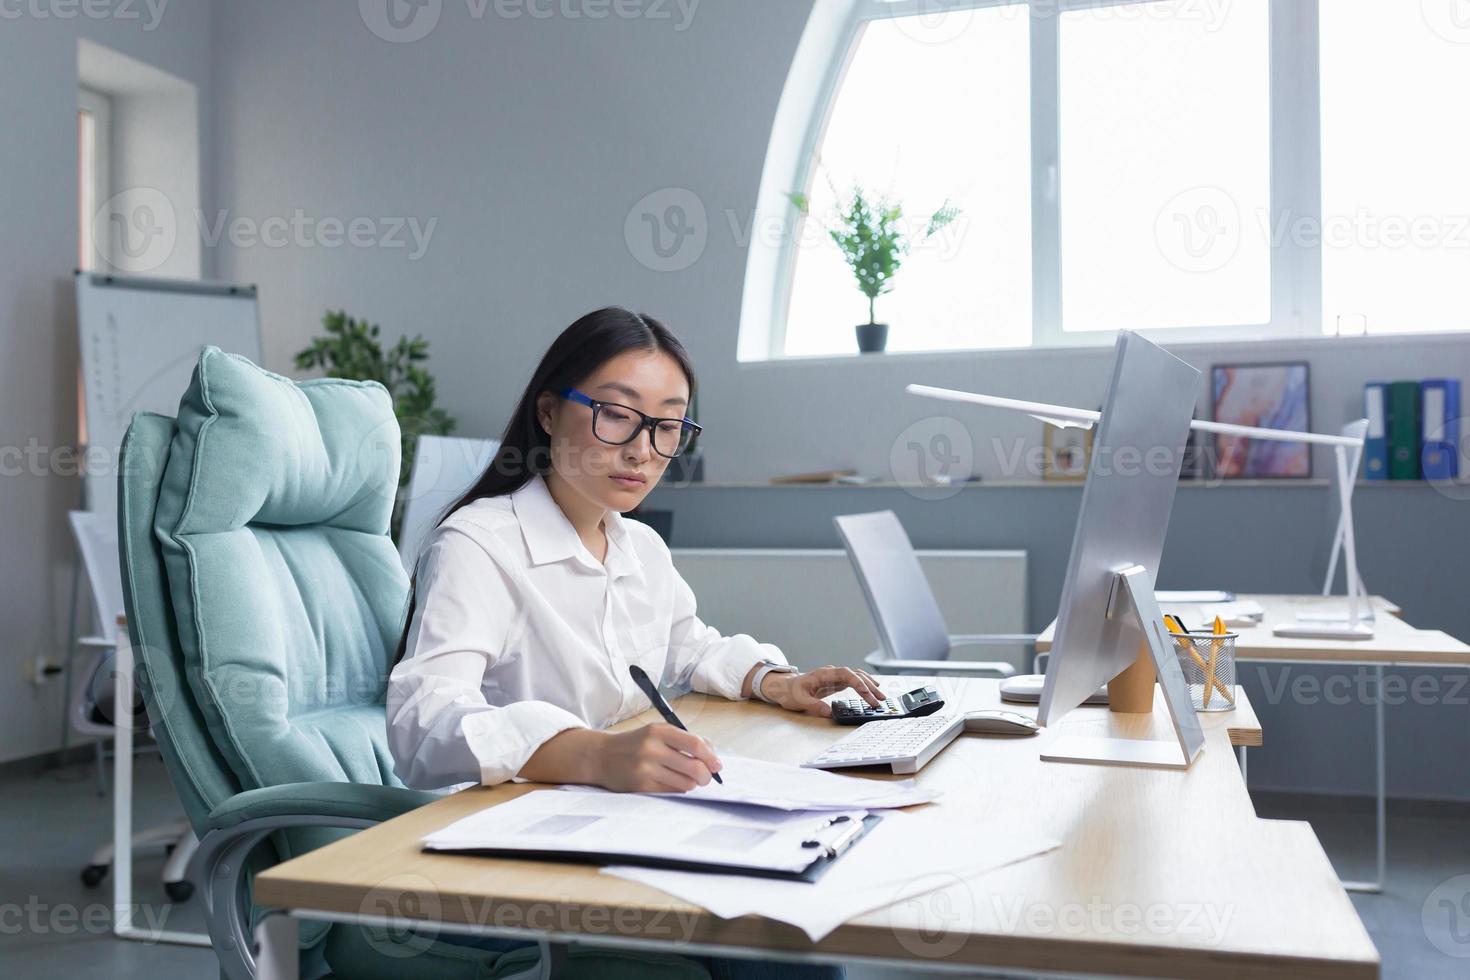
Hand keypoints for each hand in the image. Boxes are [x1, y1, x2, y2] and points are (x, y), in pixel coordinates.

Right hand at [591, 722, 722, 792]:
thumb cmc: (636, 744)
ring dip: (692, 784)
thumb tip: (713, 754)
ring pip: (685, 784)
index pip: (695, 744)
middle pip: (694, 767)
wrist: (601, 756)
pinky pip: (672, 792)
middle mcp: (652, 749)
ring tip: (686, 779)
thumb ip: (685, 739)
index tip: (717, 765)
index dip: (711, 757)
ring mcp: (645, 769)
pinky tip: (672, 783)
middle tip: (706, 777)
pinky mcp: (641, 786)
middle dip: (706, 776)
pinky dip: (678, 789)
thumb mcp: (657, 732)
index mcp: (658, 731)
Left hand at [759, 666, 886, 717]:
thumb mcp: (799, 700)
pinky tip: (872, 690)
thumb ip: (814, 705)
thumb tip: (828, 712)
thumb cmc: (791, 692)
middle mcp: (832, 673)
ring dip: (869, 685)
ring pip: (857, 677)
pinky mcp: (836, 683)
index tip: (867, 693)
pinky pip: (854, 681)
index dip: (858, 682)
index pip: (846, 674)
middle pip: (855, 675)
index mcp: (824, 674)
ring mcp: (835, 677)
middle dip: (869, 686)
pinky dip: (864, 685)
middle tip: (879, 700)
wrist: (785, 688)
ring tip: (881, 696)